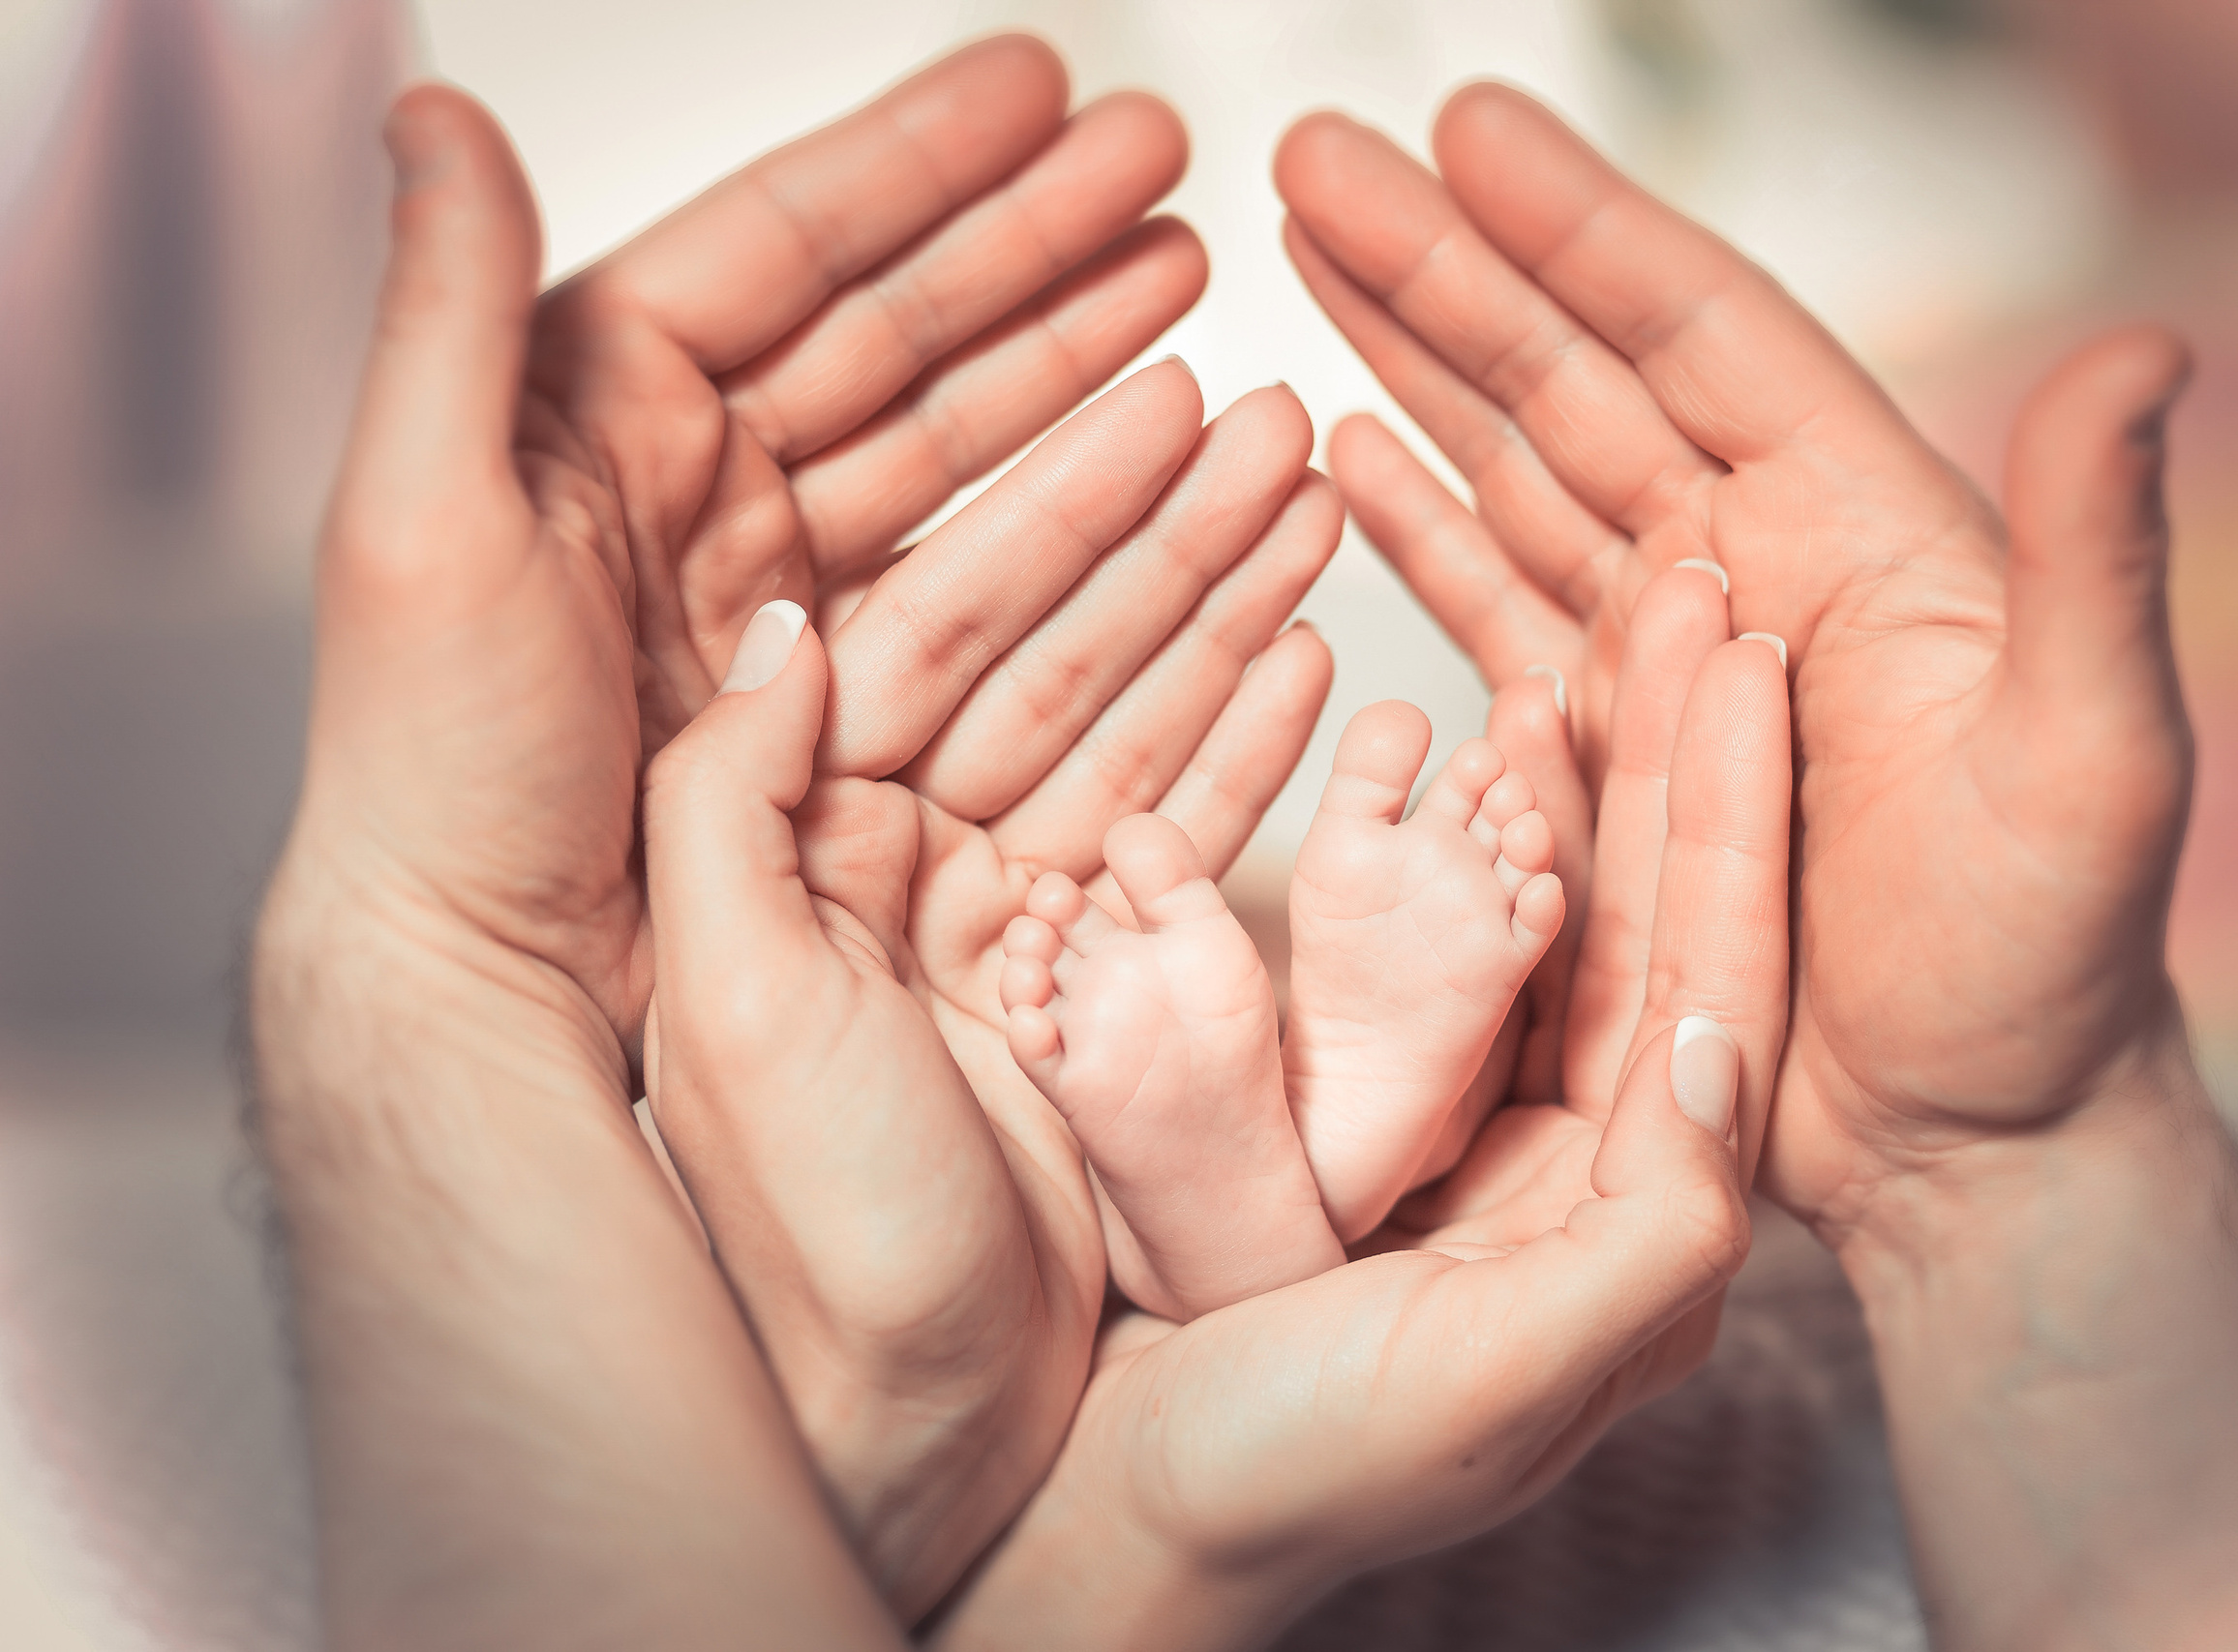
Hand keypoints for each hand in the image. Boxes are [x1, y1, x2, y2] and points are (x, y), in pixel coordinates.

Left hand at [283, 37, 1206, 1051]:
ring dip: (1078, 363)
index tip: (1039, 87)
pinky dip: (1075, 521)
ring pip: (960, 446)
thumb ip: (447, 306)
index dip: (921, 162)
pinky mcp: (840, 696)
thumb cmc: (430, 770)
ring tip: (1188, 288)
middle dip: (1037, 241)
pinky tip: (1152, 466)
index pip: (790, 249)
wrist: (486, 982)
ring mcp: (782, 593)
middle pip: (902, 330)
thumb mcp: (417, 521)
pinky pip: (983, 581)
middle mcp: (703, 487)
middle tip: (1160, 163)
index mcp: (605, 413)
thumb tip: (437, 114)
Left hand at [643, 388, 1340, 1617]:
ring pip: (1080, 654)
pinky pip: (1143, 796)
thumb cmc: (743, 1249)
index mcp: (703, 748)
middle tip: (1206, 282)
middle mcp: (819, 789)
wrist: (845, 1464)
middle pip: (970, 531)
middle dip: (1088, 402)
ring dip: (1190, 547)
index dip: (931, 287)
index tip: (1053, 147)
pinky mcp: (1044, 962)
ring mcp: (946, 870)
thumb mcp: (710, 993)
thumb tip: (772, 601)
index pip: (822, 458)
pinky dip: (1225, 710)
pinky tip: (1304, 625)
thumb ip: (726, 780)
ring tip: (1294, 447)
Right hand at [932, 627, 1790, 1651]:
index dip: (1738, 812)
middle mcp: (1580, 1165)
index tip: (1750, 650)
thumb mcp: (1495, 1378)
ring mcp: (1476, 1135)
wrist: (1128, 1525)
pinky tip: (1448, 750)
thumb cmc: (1303, 1479)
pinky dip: (1448, 842)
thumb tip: (1715, 1039)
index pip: (1716, 975)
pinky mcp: (1375, 1117)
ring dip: (1567, 777)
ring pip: (1540, 919)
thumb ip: (1644, 1228)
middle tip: (1685, 590)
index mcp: (1640, 1220)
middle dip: (1669, 757)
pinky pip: (1433, 950)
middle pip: (1643, 923)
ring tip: (1577, 627)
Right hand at [1275, 87, 2194, 1234]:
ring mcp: (1661, 661)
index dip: (1578, 229)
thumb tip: (2151, 350)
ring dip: (1409, 366)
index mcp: (1853, 533)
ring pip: (1514, 472)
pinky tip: (1347, 454)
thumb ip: (2097, 555)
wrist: (1966, 1136)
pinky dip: (1417, 530)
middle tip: (1312, 156)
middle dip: (1442, 267)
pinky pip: (1492, 613)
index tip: (1464, 128)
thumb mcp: (2093, 757)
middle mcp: (1745, 569)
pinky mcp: (1601, 753)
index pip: (1697, 337)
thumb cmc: (2048, 962)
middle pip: (1571, 379)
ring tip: (1304, 260)